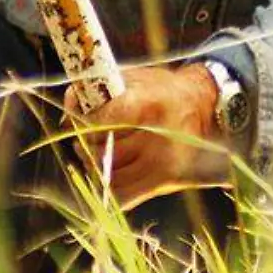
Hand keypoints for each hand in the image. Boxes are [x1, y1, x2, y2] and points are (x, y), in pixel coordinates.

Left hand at [82, 64, 227, 204]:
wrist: (203, 105)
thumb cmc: (162, 89)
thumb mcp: (133, 77)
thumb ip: (98, 88)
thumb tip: (69, 105)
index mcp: (150, 102)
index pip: (103, 119)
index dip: (84, 120)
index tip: (78, 118)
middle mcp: (158, 134)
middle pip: (104, 148)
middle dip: (86, 143)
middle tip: (83, 137)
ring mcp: (162, 161)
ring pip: (110, 173)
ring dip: (94, 165)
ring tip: (93, 153)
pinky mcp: (165, 180)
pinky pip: (125, 195)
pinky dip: (108, 188)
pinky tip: (105, 176)